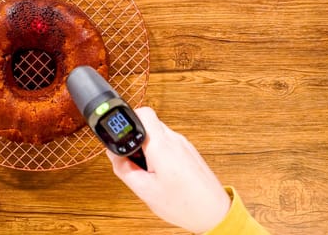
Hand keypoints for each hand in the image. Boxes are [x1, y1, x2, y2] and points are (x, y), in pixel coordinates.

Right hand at [107, 107, 230, 233]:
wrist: (214, 213)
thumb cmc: (184, 204)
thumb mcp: (144, 189)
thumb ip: (123, 168)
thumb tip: (113, 154)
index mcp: (161, 145)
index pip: (142, 113)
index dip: (127, 120)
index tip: (121, 136)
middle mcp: (174, 140)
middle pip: (148, 123)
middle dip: (135, 138)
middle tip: (133, 159)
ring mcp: (184, 144)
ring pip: (157, 134)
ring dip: (146, 147)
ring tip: (147, 170)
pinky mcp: (189, 152)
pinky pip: (167, 144)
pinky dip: (158, 153)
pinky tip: (159, 172)